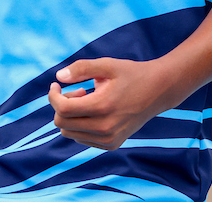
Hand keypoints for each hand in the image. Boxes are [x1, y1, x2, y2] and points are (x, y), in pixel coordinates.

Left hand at [48, 58, 174, 150]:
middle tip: (78, 90)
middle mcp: (105, 128)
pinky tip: (94, 111)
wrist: (158, 91)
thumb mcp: (107, 65)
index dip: (53, 96)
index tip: (56, 84)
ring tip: (87, 99)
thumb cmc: (131, 74)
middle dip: (62, 105)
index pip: (63, 109)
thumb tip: (59, 77)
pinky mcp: (111, 145)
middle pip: (62, 123)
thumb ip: (81, 68)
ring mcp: (109, 140)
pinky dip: (80, 125)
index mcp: (102, 107)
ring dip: (71, 115)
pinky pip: (82, 138)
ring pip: (69, 133)